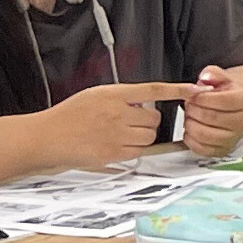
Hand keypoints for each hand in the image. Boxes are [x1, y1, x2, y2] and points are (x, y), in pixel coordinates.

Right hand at [39, 80, 203, 166]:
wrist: (45, 137)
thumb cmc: (69, 115)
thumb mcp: (95, 96)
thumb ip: (121, 97)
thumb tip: (144, 103)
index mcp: (113, 94)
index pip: (154, 90)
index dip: (178, 89)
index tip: (197, 89)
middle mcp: (117, 113)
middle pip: (155, 118)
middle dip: (148, 121)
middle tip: (128, 122)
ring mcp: (115, 134)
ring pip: (149, 136)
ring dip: (141, 136)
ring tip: (119, 134)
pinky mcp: (113, 153)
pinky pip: (137, 152)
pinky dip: (132, 149)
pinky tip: (113, 144)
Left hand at [182, 66, 242, 160]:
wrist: (236, 111)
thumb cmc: (227, 96)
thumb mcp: (222, 79)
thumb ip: (213, 73)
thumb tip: (206, 77)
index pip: (221, 100)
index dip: (202, 97)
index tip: (195, 95)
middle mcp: (242, 122)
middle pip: (210, 117)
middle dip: (193, 110)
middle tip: (191, 105)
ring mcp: (233, 138)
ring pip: (203, 134)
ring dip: (190, 124)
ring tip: (192, 116)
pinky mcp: (222, 151)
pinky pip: (200, 148)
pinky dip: (190, 138)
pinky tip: (194, 128)